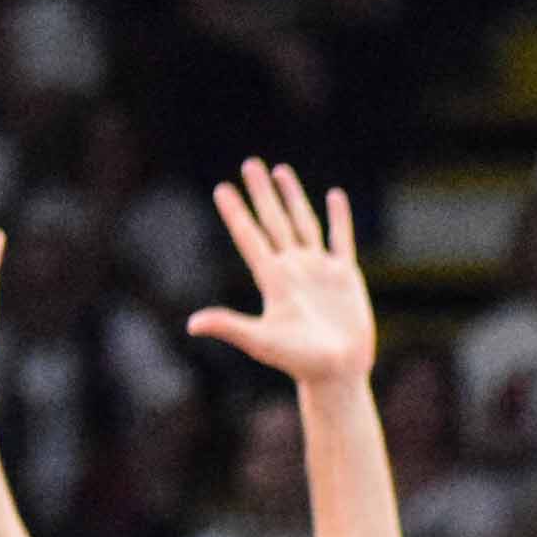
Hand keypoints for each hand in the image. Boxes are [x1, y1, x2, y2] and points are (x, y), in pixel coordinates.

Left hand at [193, 158, 378, 385]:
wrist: (337, 373)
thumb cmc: (298, 361)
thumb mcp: (260, 341)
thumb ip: (229, 326)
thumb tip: (192, 324)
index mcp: (272, 279)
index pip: (250, 237)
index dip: (236, 213)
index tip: (223, 189)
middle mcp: (293, 268)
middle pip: (274, 221)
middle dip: (262, 193)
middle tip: (250, 163)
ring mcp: (318, 270)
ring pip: (303, 223)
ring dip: (292, 197)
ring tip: (281, 171)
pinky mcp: (345, 276)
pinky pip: (341, 239)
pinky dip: (339, 218)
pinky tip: (334, 196)